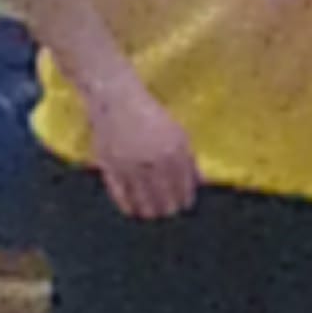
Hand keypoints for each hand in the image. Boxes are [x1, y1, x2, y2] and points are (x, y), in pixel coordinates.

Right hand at [86, 77, 201, 221]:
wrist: (115, 98)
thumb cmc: (149, 114)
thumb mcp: (177, 133)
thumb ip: (189, 159)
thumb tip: (200, 184)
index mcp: (174, 151)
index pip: (183, 189)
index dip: (184, 201)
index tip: (182, 206)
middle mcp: (154, 161)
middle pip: (165, 201)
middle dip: (168, 209)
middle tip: (166, 212)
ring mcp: (131, 165)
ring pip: (143, 203)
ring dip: (149, 212)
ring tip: (150, 214)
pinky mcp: (110, 167)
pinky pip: (121, 196)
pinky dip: (128, 206)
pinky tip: (132, 209)